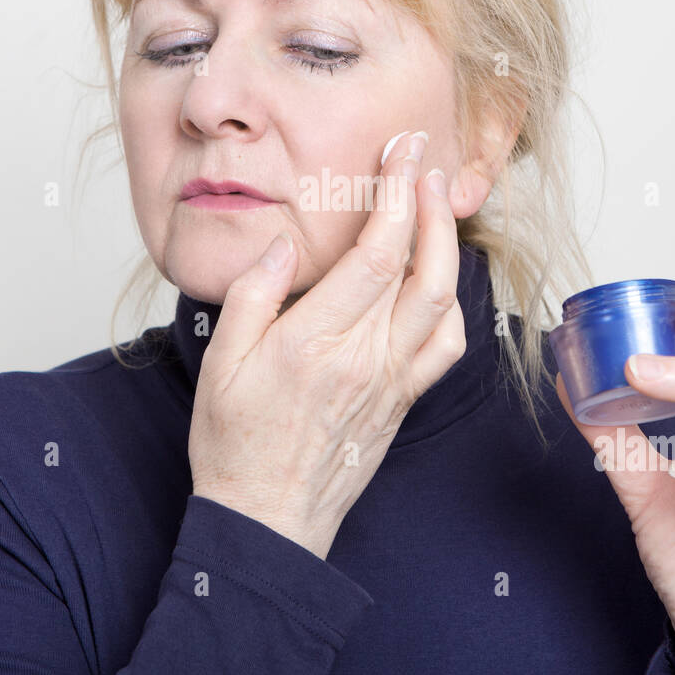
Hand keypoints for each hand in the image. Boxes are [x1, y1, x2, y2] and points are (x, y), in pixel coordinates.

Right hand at [188, 131, 465, 559]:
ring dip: (447, 248)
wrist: (267, 520)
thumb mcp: (222, 362)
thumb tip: (286, 243)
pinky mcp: (402, 401)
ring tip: (435, 207)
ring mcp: (391, 382)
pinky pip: (445, 347)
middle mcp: (364, 359)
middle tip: (425, 163)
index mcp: (315, 342)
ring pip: (443, 305)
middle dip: (430, 206)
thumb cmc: (236, 444)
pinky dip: (452, 305)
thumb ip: (254, 294)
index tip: (401, 153)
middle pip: (421, 270)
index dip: (395, 195)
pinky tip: (437, 283)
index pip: (374, 253)